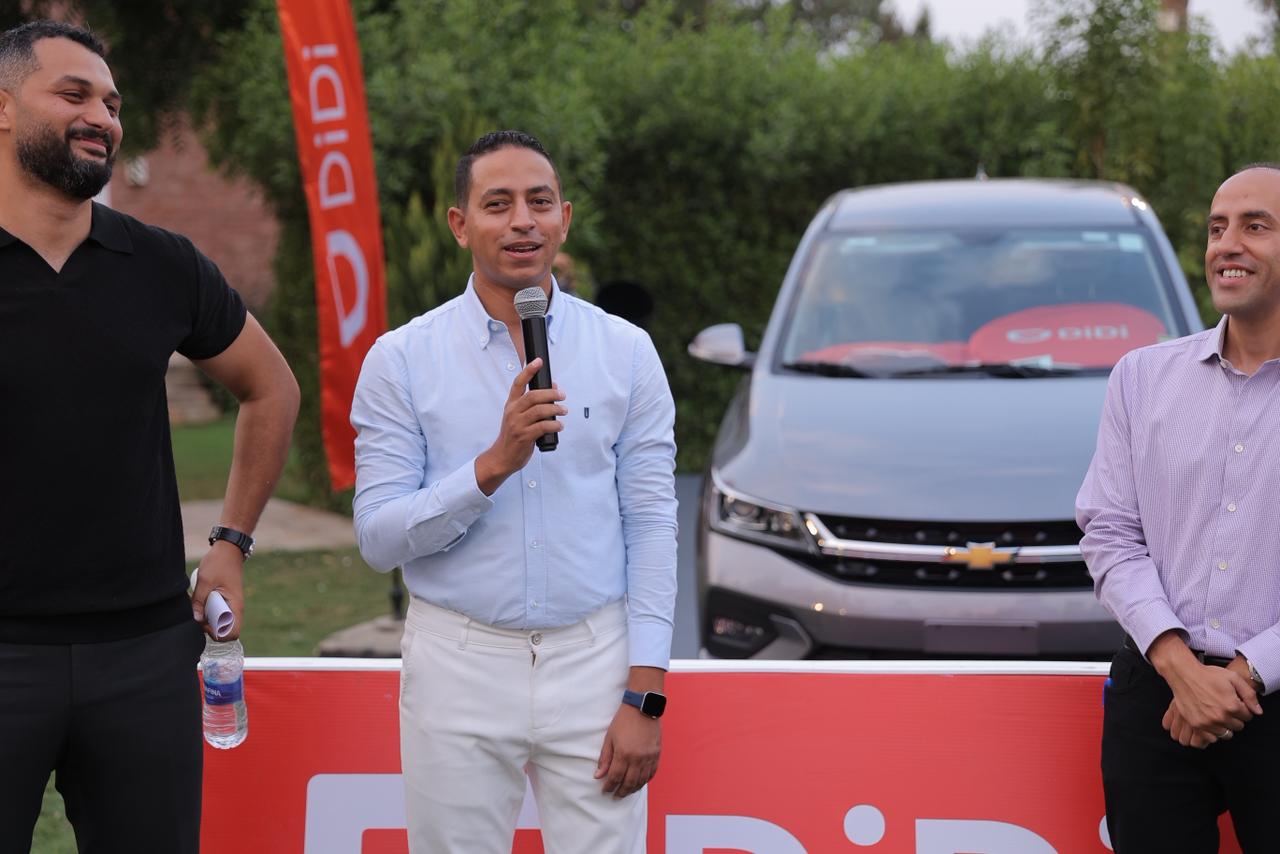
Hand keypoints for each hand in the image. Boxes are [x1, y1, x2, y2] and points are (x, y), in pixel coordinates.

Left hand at [191, 540, 245, 640]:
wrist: (228, 549)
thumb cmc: (219, 563)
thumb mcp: (205, 581)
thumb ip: (199, 601)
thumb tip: (195, 619)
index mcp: (235, 605)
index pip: (232, 633)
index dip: (217, 633)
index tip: (204, 622)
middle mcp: (236, 608)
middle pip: (225, 630)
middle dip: (210, 627)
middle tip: (199, 614)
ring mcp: (232, 604)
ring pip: (221, 622)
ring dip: (209, 619)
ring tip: (200, 605)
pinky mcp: (227, 600)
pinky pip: (219, 613)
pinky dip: (210, 611)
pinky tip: (202, 601)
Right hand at [475, 358, 565, 494]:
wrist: (503, 457)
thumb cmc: (514, 435)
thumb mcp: (518, 417)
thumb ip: (533, 404)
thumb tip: (554, 389)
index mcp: (511, 405)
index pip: (518, 383)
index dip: (529, 371)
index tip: (538, 361)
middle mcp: (513, 412)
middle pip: (533, 396)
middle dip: (551, 394)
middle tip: (562, 395)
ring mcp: (517, 424)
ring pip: (540, 410)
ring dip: (555, 409)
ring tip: (564, 411)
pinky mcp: (524, 436)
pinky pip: (543, 426)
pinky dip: (554, 424)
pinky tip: (559, 425)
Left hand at [594, 705, 661, 798]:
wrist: (643, 708)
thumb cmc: (623, 721)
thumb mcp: (609, 738)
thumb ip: (604, 758)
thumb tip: (598, 776)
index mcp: (623, 754)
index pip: (615, 777)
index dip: (609, 786)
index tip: (605, 790)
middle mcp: (637, 758)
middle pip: (629, 782)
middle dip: (621, 792)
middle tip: (615, 796)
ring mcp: (649, 757)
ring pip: (641, 781)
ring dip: (633, 789)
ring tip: (626, 792)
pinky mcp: (657, 755)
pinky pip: (651, 773)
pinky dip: (645, 781)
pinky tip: (639, 783)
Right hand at [1161, 661, 1260, 739]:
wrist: (1184, 674)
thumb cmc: (1207, 675)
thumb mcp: (1233, 678)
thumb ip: (1249, 695)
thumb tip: (1258, 711)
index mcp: (1232, 706)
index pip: (1248, 717)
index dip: (1243, 709)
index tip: (1236, 704)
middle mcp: (1220, 716)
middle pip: (1238, 726)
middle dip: (1235, 718)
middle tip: (1226, 708)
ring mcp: (1208, 722)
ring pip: (1226, 734)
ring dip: (1224, 726)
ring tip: (1218, 714)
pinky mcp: (1196, 725)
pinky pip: (1212, 738)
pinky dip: (1213, 732)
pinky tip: (1210, 721)